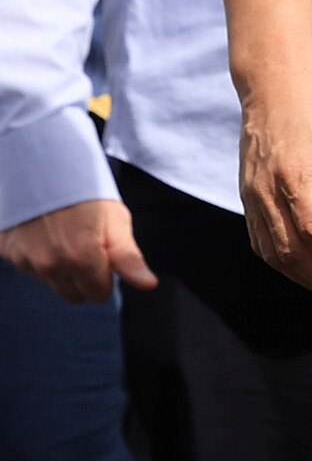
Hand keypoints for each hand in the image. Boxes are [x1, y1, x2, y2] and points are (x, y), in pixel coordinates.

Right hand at [0, 198, 155, 304]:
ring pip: (49, 282)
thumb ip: (129, 258)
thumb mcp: (116, 220)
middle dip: (84, 279)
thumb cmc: (85, 191)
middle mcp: (49, 265)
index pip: (98, 295)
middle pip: (72, 295)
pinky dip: (38, 257)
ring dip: (60, 269)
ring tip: (65, 236)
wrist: (43, 165)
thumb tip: (148, 285)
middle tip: (87, 247)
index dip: (106, 277)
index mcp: (81, 260)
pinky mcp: (7, 252)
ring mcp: (24, 260)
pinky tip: (44, 234)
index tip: (105, 257)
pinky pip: (28, 267)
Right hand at [238, 67, 311, 299]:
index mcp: (296, 178)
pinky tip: (302, 267)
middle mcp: (266, 193)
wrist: (275, 90)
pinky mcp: (246, 197)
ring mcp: (251, 197)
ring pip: (271, 251)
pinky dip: (280, 260)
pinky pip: (259, 239)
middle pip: (290, 251)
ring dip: (301, 275)